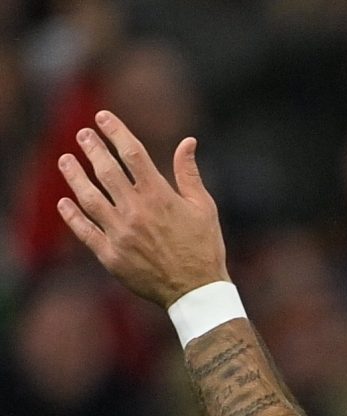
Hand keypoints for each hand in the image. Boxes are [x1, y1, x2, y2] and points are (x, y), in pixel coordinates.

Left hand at [55, 111, 226, 308]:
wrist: (197, 291)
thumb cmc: (204, 247)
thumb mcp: (204, 208)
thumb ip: (189, 173)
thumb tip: (188, 142)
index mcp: (160, 197)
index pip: (132, 154)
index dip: (115, 131)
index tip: (103, 117)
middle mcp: (136, 212)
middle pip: (106, 171)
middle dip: (92, 148)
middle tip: (82, 135)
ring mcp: (121, 233)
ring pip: (89, 197)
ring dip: (74, 176)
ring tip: (65, 160)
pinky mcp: (111, 255)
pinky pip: (85, 231)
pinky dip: (72, 215)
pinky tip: (65, 202)